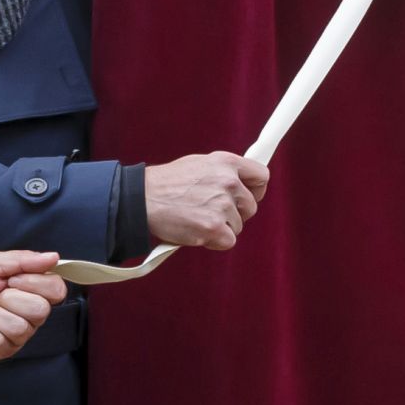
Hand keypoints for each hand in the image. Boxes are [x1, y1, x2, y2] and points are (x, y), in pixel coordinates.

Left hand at [0, 249, 65, 360]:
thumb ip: (24, 260)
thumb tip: (53, 257)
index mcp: (33, 291)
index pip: (56, 290)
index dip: (35, 284)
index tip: (12, 279)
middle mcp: (30, 316)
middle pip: (40, 311)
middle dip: (10, 299)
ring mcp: (17, 336)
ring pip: (19, 328)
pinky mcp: (1, 351)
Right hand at [145, 151, 269, 250]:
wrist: (143, 199)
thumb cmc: (167, 184)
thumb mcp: (199, 165)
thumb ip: (223, 173)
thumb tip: (242, 184)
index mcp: (226, 162)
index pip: (262, 176)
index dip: (256, 190)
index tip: (247, 197)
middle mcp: (228, 181)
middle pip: (251, 206)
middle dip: (235, 213)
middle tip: (211, 212)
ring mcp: (222, 204)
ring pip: (238, 225)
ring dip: (221, 227)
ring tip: (197, 218)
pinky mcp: (214, 227)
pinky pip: (228, 241)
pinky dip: (215, 241)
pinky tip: (197, 232)